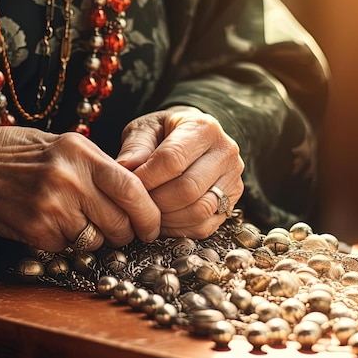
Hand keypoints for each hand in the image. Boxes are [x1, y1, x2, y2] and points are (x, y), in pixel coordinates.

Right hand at [0, 125, 160, 251]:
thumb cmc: (18, 154)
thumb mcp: (63, 145)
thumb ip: (99, 167)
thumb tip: (137, 198)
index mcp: (81, 152)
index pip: (132, 189)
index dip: (149, 213)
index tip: (153, 227)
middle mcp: (69, 178)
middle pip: (119, 222)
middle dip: (125, 234)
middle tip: (119, 232)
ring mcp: (51, 206)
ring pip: (95, 240)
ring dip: (93, 239)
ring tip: (75, 221)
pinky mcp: (35, 231)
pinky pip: (67, 248)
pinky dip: (64, 243)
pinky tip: (49, 224)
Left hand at [116, 106, 243, 238]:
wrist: (192, 139)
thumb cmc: (165, 133)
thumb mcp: (146, 129)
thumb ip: (135, 146)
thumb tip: (124, 168)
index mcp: (203, 128)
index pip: (173, 160)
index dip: (146, 178)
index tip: (128, 184)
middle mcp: (225, 153)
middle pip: (188, 189)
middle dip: (156, 201)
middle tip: (136, 203)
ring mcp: (233, 179)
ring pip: (199, 211)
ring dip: (167, 219)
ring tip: (148, 212)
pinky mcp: (232, 202)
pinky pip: (205, 226)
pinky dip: (179, 229)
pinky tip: (162, 220)